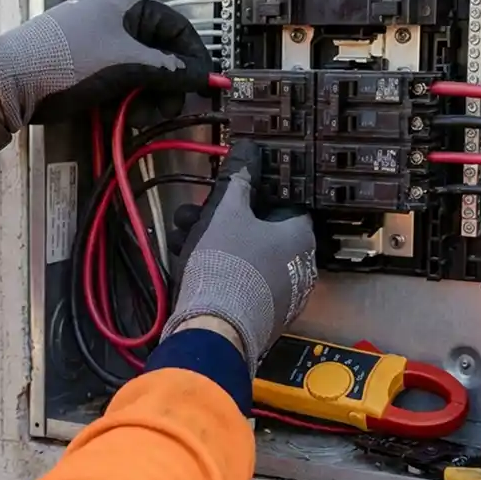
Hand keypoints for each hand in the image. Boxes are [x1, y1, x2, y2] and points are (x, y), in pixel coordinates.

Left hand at [0, 0, 213, 128]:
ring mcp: (103, 40)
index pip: (179, 29)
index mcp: (128, 3)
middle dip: (165, 85)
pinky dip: (127, 98)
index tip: (202, 88)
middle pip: (162, 53)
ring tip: (134, 115)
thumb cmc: (67, 63)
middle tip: (164, 110)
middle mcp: (118, 17)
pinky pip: (123, 80)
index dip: (194, 60)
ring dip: (146, 97)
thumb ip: (171, 70)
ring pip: (144, 72)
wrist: (11, 82)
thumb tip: (204, 76)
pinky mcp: (90, 63)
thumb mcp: (127, 65)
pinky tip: (120, 113)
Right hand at [162, 140, 317, 374]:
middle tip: (193, 214)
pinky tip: (188, 263)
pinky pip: (241, 281)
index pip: (285, 202)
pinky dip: (219, 269)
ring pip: (244, 256)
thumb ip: (238, 178)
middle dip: (221, 218)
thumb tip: (247, 149)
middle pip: (259, 231)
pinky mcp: (261, 315)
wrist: (215, 329)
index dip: (254, 192)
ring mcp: (282, 295)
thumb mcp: (227, 212)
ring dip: (212, 242)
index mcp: (300, 237)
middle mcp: (300, 266)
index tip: (229, 190)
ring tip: (180, 236)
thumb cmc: (228, 264)